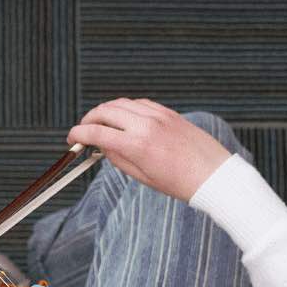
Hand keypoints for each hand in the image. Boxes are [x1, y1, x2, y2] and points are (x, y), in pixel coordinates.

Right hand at [67, 99, 231, 203]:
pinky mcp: (169, 113)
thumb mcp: (143, 177)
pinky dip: (126, 107)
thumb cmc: (181, 183)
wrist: (214, 175)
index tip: (72, 139)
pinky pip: (139, 103)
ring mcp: (158, 115)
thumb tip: (102, 146)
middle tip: (84, 130)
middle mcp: (146, 125)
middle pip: (105, 111)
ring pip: (121, 103)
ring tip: (101, 123)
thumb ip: (118, 159)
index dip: (78, 134)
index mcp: (137, 145)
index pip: (96, 132)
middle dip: (89, 119)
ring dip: (106, 110)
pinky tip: (124, 118)